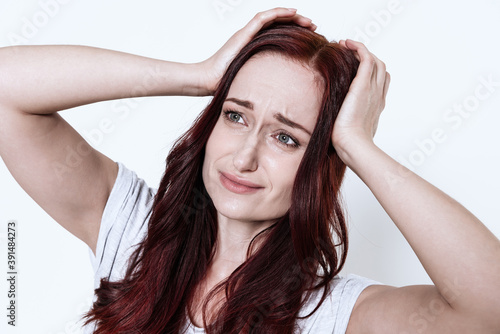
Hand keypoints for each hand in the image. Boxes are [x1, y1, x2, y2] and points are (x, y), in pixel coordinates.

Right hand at [198, 7, 316, 94]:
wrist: (208, 81)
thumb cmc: (227, 85)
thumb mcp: (255, 83)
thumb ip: (268, 83)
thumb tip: (287, 94)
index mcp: (255, 48)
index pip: (278, 36)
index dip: (295, 34)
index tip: (310, 39)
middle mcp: (252, 38)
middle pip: (278, 25)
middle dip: (297, 25)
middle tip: (314, 28)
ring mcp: (247, 34)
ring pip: (273, 19)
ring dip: (292, 17)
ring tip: (308, 21)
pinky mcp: (243, 33)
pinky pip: (264, 18)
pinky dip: (279, 13)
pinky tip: (293, 13)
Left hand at [331, 39, 389, 163]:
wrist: (353, 144)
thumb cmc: (348, 142)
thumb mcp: (348, 129)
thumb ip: (345, 120)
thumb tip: (334, 123)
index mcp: (376, 105)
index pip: (381, 81)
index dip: (371, 72)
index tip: (355, 67)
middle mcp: (378, 95)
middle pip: (380, 68)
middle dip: (366, 57)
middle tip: (348, 53)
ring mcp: (373, 89)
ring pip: (375, 61)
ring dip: (361, 50)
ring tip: (346, 45)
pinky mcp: (363, 85)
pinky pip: (366, 58)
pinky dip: (358, 47)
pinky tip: (346, 43)